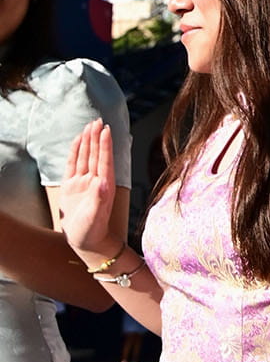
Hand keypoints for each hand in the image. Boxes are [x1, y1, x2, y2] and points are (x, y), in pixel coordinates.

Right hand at [59, 120, 118, 254]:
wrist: (85, 241)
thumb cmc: (92, 231)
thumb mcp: (95, 217)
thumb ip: (99, 199)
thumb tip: (103, 183)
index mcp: (102, 185)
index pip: (104, 161)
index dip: (105, 145)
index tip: (106, 130)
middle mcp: (94, 181)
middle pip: (96, 154)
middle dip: (97, 138)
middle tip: (98, 120)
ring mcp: (83, 182)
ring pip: (85, 157)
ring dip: (88, 142)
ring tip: (90, 125)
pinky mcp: (72, 186)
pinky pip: (73, 165)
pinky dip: (75, 153)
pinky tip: (77, 141)